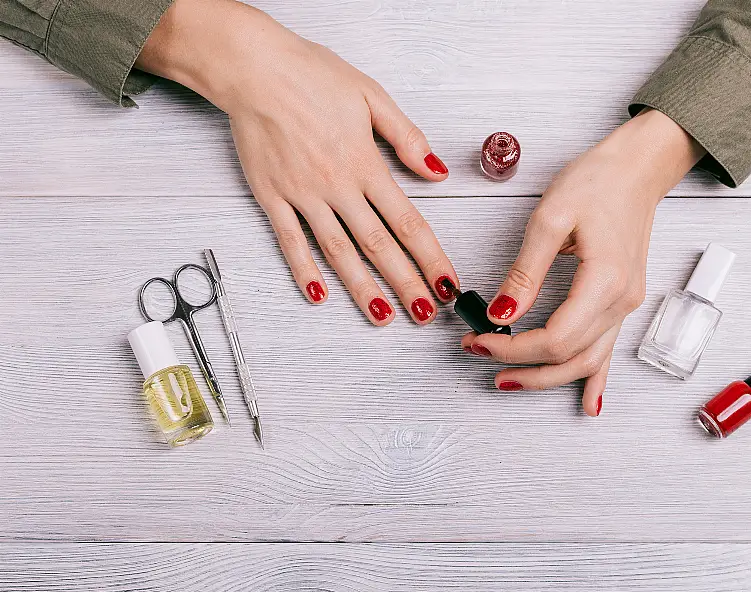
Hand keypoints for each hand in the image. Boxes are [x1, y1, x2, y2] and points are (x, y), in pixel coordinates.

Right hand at [137, 0, 457, 325]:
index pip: (408, 222)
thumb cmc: (310, 75)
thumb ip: (407, 139)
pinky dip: (304, 270)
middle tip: (425, 314)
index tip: (447, 282)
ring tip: (382, 316)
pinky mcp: (272, 197)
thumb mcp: (372, 96)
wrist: (254, 68)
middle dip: (406, 284)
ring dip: (362, 288)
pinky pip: (290, 241)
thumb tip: (437, 173)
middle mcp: (337, 186)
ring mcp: (303, 195)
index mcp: (366, 163)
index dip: (431, 257)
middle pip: (378, 246)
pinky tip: (319, 295)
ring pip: (338, 252)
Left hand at [462, 109, 704, 414]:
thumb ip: (525, 272)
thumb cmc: (598, 182)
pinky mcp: (622, 301)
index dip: (511, 347)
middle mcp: (621, 301)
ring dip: (548, 377)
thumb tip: (502, 313)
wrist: (637, 169)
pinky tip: (589, 402)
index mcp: (605, 282)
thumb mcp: (551, 217)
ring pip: (587, 360)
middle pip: (569, 357)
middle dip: (522, 366)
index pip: (554, 337)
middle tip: (479, 356)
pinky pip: (607, 350)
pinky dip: (594, 378)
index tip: (477, 338)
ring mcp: (626, 305)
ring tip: (509, 380)